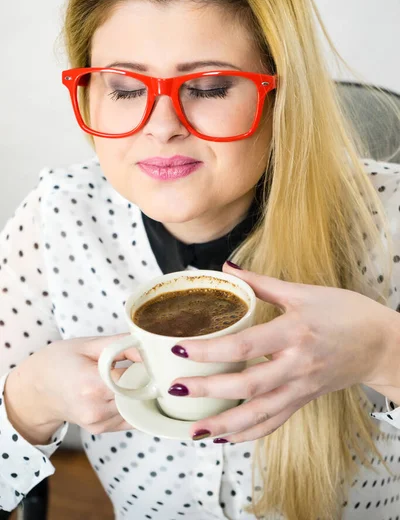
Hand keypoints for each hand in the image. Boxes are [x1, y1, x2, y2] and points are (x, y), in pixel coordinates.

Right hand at [5, 334, 141, 442]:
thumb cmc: (59, 361)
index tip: (150, 357)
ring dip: (139, 391)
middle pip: (138, 393)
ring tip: (128, 374)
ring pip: (136, 406)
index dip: (147, 366)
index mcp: (92, 384)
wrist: (35, 390)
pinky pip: (129, 416)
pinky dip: (132, 402)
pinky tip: (123, 390)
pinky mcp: (101, 429)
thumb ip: (121, 345)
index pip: (135, 378)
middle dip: (146, 378)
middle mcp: (96, 408)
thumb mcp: (87, 345)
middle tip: (142, 364)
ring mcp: (98, 422)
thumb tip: (150, 351)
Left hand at [169, 262, 393, 442]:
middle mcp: (297, 364)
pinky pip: (276, 422)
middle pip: (248, 384)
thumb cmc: (344, 311)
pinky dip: (250, 433)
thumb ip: (261, 282)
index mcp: (294, 332)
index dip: (210, 350)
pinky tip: (226, 437)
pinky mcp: (305, 399)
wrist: (381, 342)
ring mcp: (301, 387)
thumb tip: (227, 268)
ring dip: (225, 424)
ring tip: (194, 430)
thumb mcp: (303, 292)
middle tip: (176, 389)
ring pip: (260, 413)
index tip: (180, 349)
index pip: (245, 344)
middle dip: (209, 390)